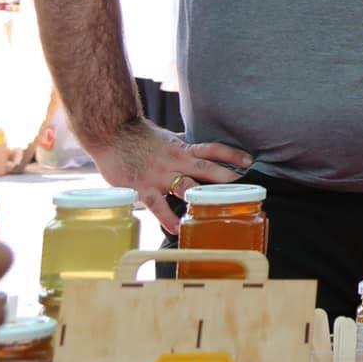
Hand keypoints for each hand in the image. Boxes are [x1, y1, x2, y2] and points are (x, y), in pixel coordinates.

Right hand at [90, 118, 252, 232]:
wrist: (111, 132)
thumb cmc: (140, 137)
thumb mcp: (168, 139)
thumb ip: (184, 148)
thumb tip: (204, 152)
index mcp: (182, 149)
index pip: (212, 149)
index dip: (232, 154)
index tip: (251, 161)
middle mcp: (174, 161)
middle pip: (205, 168)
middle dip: (226, 178)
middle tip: (245, 187)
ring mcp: (159, 175)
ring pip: (184, 186)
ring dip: (201, 197)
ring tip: (218, 209)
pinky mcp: (142, 187)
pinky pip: (156, 205)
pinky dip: (167, 217)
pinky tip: (177, 229)